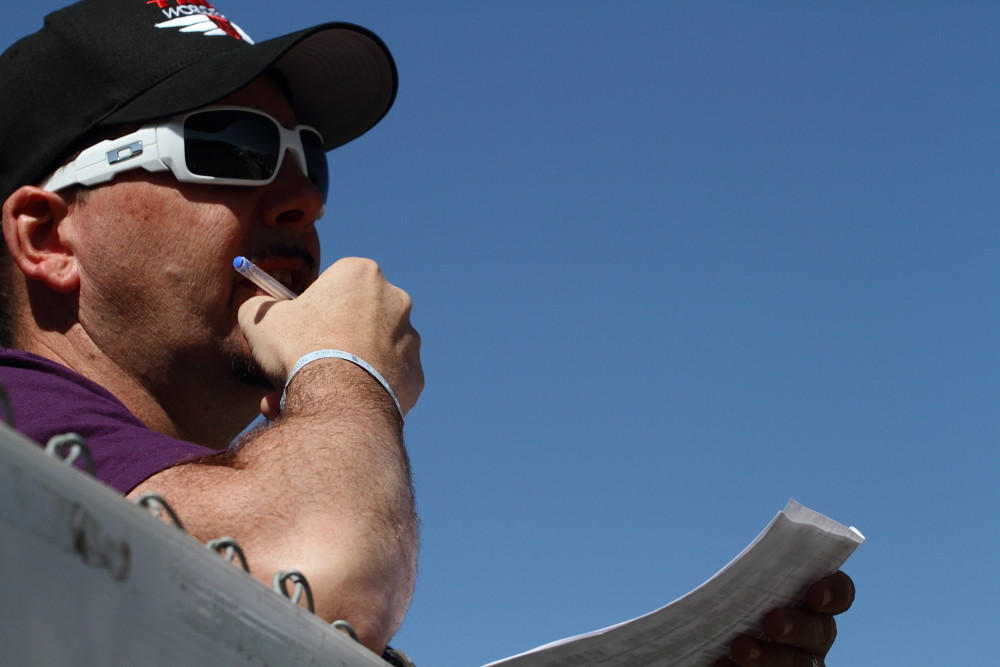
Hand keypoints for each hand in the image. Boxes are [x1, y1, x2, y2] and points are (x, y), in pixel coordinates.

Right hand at [238, 257, 422, 413]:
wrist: (339, 400)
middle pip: (354, 319)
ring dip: (344, 369)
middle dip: (330, 340)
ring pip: (369, 353)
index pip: (333, 285)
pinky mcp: (415, 376)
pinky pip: (384, 382)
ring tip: (314, 393)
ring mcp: (410, 340)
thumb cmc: (300, 349)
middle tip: (302, 364)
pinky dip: (364, 392)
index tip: (298, 329)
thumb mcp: (260, 320)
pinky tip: (338, 406)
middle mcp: (395, 300)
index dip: (311, 308)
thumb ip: (259, 306)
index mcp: (361, 274)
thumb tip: (259, 308)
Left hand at [713, 571, 854, 666]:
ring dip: (769, 657)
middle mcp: (812, 637)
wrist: (714, 639)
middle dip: (798, 627)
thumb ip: (750, 580)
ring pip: (798, 664)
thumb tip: (737, 575)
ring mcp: (798, 664)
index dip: (835, 593)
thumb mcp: (738, 587)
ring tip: (739, 649)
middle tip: (773, 623)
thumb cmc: (725, 605)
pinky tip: (721, 664)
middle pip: (821, 632)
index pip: (840, 594)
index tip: (816, 594)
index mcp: (809, 604)